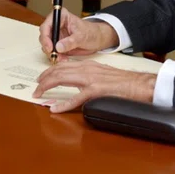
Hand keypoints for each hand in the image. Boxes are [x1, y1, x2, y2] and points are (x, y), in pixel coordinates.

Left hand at [33, 60, 156, 112]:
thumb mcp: (102, 73)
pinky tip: (55, 108)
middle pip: (58, 71)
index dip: (49, 71)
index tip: (42, 78)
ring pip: (62, 79)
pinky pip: (75, 98)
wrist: (138, 84)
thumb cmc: (123, 82)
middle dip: (44, 78)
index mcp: (88, 65)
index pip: (63, 65)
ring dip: (48, 87)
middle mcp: (86, 69)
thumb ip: (88, 75)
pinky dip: (63, 104)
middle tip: (36, 86)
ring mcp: (90, 79)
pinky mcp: (95, 91)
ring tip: (39, 93)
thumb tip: (76, 82)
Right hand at [39, 7, 118, 57]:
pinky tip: (63, 60)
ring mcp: (56, 35)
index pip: (47, 25)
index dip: (45, 37)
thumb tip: (58, 47)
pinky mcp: (58, 44)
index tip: (49, 47)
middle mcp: (56, 25)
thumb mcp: (82, 37)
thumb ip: (70, 42)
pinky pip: (52, 52)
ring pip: (46, 45)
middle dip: (48, 47)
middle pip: (44, 36)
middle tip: (54, 56)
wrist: (97, 40)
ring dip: (52, 54)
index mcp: (61, 17)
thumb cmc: (91, 33)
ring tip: (62, 59)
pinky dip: (56, 57)